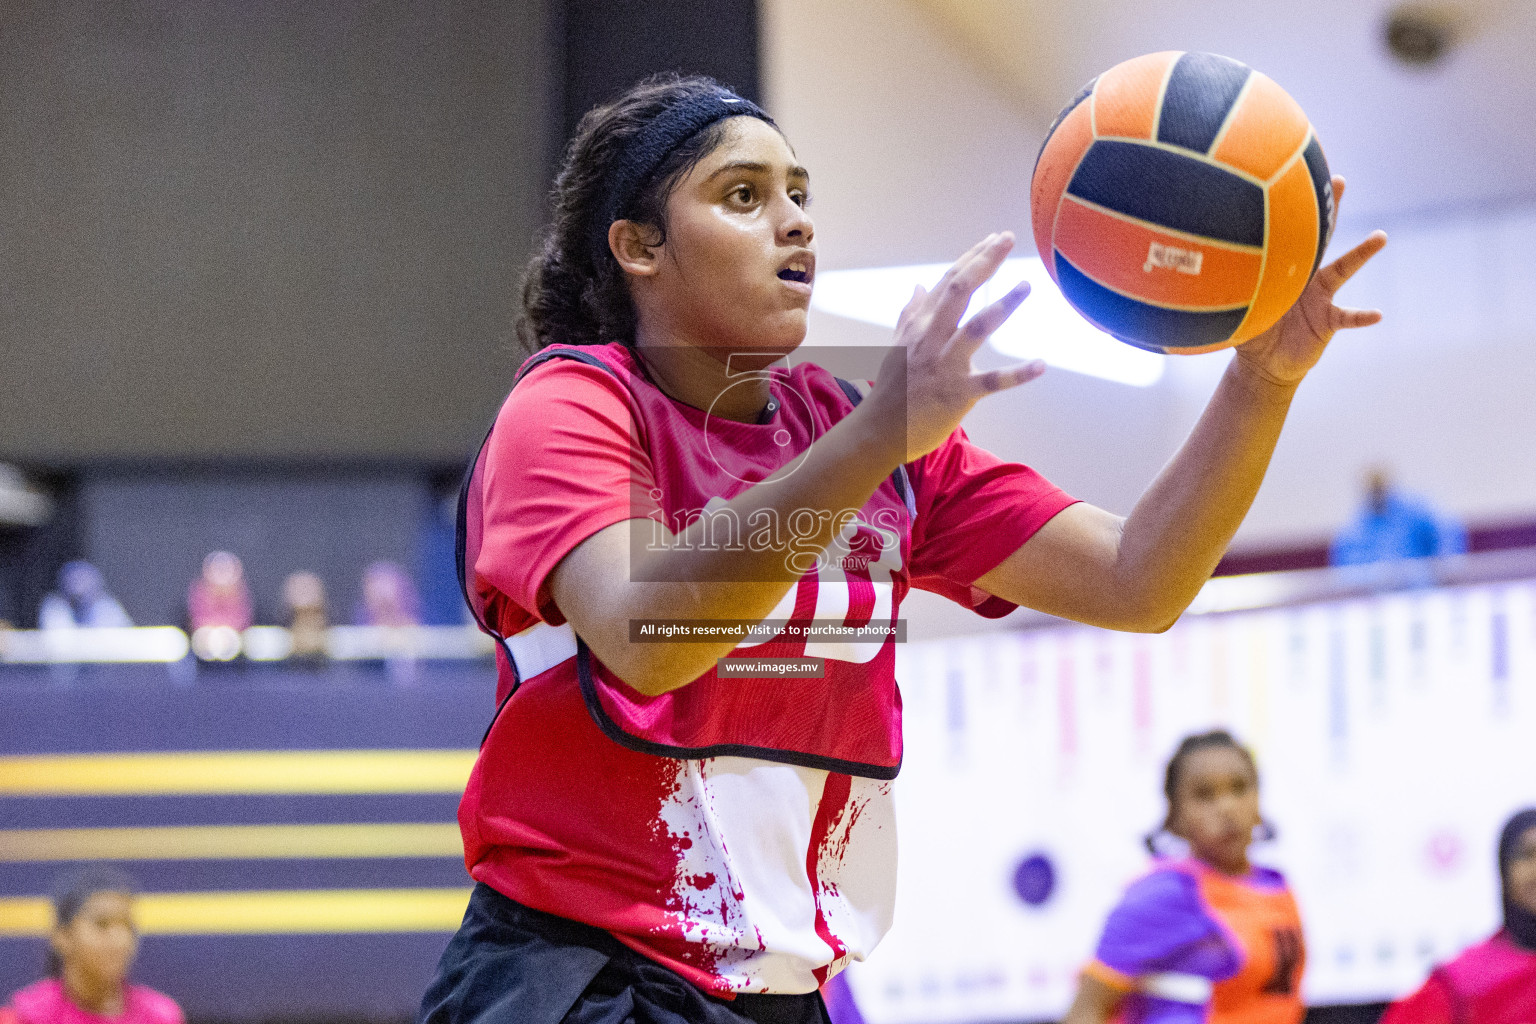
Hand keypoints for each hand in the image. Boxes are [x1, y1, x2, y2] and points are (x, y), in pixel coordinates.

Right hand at [866, 232, 1046, 461]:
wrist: (880, 431)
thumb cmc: (892, 389)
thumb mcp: (896, 346)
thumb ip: (909, 314)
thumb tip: (918, 285)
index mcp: (920, 325)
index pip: (948, 281)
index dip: (972, 258)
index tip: (993, 239)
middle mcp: (931, 339)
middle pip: (959, 291)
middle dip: (984, 263)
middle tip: (1006, 238)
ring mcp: (945, 365)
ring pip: (976, 328)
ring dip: (1003, 305)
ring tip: (1026, 285)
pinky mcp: (958, 394)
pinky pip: (992, 382)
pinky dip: (1017, 374)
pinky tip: (1041, 365)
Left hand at [1235, 177, 1386, 386]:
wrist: (1265, 364)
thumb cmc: (1251, 332)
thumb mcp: (1237, 310)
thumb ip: (1223, 295)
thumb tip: (1191, 279)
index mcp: (1284, 272)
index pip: (1290, 238)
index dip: (1293, 213)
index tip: (1295, 180)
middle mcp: (1307, 278)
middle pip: (1321, 239)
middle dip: (1330, 211)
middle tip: (1340, 181)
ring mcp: (1320, 298)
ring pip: (1343, 270)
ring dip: (1361, 253)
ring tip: (1380, 237)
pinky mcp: (1328, 321)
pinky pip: (1348, 317)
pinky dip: (1362, 316)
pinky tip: (1377, 314)